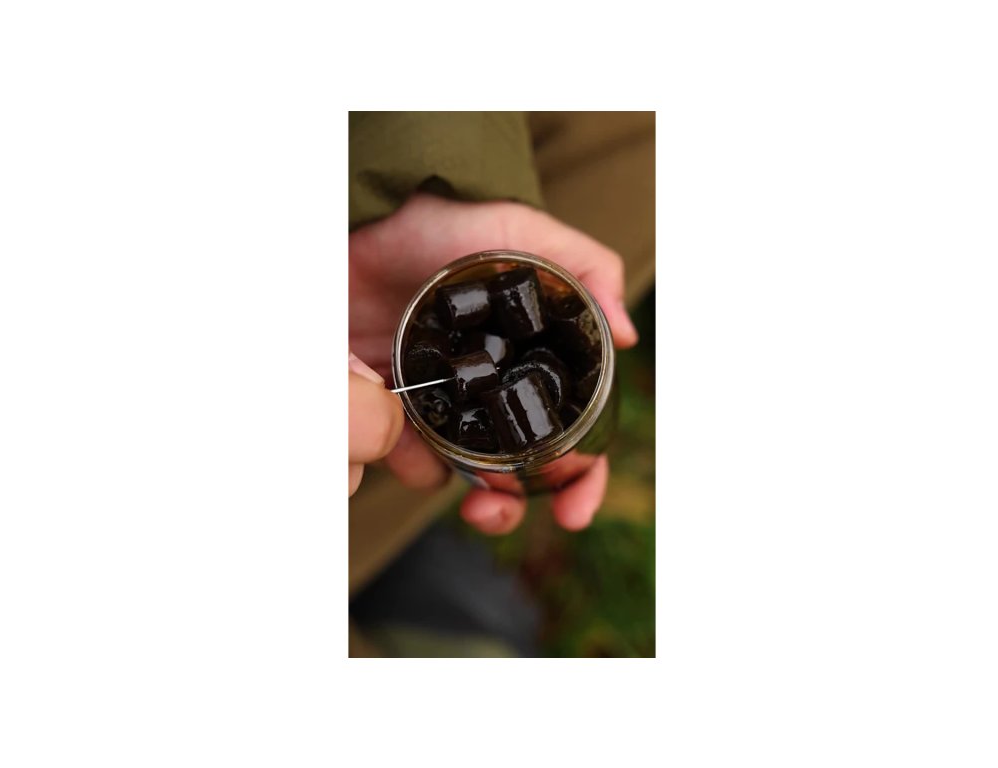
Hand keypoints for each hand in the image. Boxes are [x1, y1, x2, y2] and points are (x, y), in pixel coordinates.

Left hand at [349, 193, 637, 531]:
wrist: (369, 216)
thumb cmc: (451, 220)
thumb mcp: (527, 237)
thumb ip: (586, 270)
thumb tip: (628, 334)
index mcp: (528, 363)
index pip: (567, 433)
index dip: (581, 478)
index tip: (575, 511)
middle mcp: (487, 388)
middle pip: (512, 470)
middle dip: (509, 507)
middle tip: (492, 513)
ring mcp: (437, 396)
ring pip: (456, 472)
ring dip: (454, 490)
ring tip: (448, 482)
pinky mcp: (386, 397)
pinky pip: (396, 448)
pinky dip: (402, 456)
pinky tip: (401, 433)